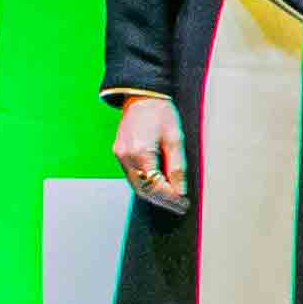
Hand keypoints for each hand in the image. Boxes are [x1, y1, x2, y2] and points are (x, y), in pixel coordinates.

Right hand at [112, 92, 188, 210]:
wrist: (142, 97)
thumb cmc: (162, 113)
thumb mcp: (175, 138)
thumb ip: (177, 166)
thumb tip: (180, 190)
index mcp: (140, 152)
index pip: (154, 185)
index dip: (169, 197)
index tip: (183, 204)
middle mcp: (126, 156)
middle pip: (142, 188)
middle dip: (161, 200)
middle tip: (179, 206)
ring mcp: (119, 155)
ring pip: (135, 184)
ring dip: (153, 194)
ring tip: (172, 200)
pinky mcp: (119, 153)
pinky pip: (131, 176)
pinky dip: (145, 184)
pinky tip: (158, 187)